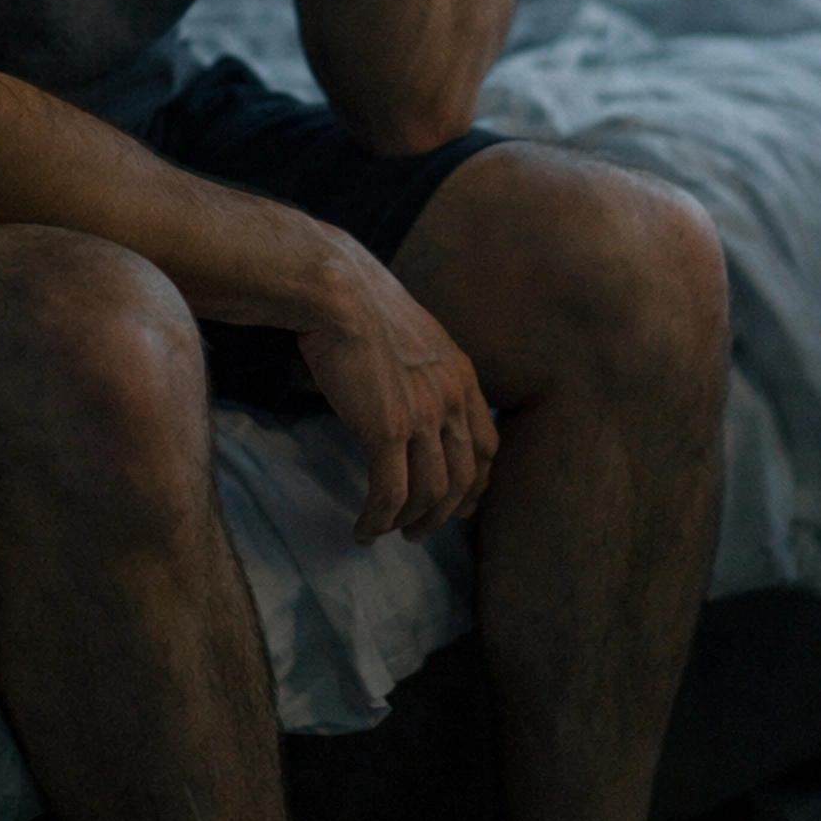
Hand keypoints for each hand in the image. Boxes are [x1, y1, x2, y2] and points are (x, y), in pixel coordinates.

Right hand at [296, 246, 497, 542]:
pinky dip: (378, 520)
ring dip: (408, 523)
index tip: (456, 504)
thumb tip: (410, 394)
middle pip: (463, 479)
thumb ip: (424, 368)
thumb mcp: (413, 333)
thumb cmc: (360, 303)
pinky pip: (390, 495)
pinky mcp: (387, 429)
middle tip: (418, 531)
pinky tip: (362, 529)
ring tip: (386, 532)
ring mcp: (423, 416)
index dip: (474, 484)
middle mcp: (451, 399)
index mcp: (462, 375)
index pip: (486, 447)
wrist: (335, 288)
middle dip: (442, 514)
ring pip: (428, 494)